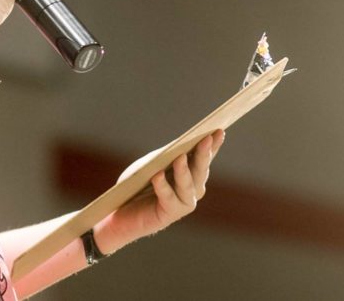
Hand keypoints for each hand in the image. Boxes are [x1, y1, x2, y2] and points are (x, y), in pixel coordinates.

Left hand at [97, 130, 225, 253]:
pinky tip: (157, 176)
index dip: (214, 145)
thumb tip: (179, 146)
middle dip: (203, 154)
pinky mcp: (170, 213)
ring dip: (183, 171)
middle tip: (206, 139)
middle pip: (200, 170)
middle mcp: (193, 189)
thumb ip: (168, 155)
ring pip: (187, 185)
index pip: (205, 157)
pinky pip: (167, 198)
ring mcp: (184, 202)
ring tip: (180, 157)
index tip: (219, 131)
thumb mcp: (153, 163)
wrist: (123, 211)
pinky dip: (162, 186)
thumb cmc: (139, 183)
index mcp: (192, 174)